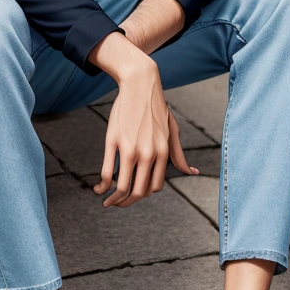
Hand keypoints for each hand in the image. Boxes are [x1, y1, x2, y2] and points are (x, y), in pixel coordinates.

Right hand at [93, 60, 198, 207]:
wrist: (140, 85)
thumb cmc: (156, 108)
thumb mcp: (172, 131)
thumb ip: (178, 155)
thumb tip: (191, 173)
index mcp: (163, 153)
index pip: (153, 187)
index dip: (142, 196)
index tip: (133, 195)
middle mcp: (148, 154)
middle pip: (138, 192)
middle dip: (126, 203)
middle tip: (116, 205)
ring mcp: (130, 149)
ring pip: (122, 187)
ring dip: (113, 200)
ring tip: (106, 201)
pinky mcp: (114, 142)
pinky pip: (107, 172)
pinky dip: (102, 185)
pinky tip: (98, 187)